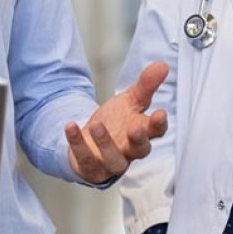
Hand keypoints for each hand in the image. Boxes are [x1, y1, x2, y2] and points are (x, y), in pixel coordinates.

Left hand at [66, 61, 169, 183]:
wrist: (91, 142)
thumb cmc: (116, 123)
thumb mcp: (130, 101)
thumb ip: (145, 85)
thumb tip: (162, 65)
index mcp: (142, 132)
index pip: (156, 131)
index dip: (159, 124)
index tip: (160, 114)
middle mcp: (130, 150)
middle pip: (140, 150)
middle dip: (139, 140)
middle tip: (134, 128)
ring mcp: (111, 162)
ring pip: (114, 159)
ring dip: (106, 143)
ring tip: (96, 125)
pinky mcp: (91, 167)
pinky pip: (85, 158)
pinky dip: (77, 143)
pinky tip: (71, 127)